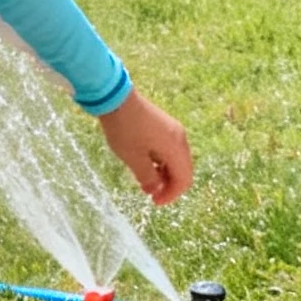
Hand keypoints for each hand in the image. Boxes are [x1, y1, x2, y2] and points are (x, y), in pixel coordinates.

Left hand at [97, 88, 191, 205]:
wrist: (116, 99)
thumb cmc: (124, 129)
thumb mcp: (133, 158)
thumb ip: (147, 177)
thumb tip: (155, 190)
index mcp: (176, 148)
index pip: (184, 179)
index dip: (171, 195)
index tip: (155, 202)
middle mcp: (180, 138)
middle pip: (183, 170)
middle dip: (169, 185)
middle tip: (150, 194)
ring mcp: (173, 130)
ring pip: (176, 160)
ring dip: (164, 174)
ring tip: (145, 180)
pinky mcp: (164, 125)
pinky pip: (169, 149)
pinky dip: (161, 161)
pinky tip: (146, 164)